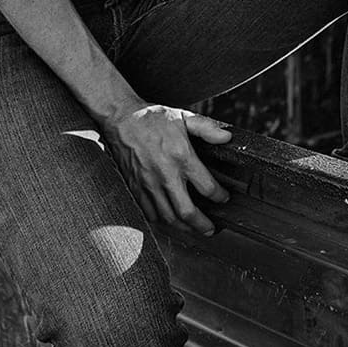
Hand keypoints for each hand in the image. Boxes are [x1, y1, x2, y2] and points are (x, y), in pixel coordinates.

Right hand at [100, 105, 231, 235]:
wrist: (120, 117)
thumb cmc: (151, 118)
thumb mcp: (183, 117)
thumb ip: (206, 128)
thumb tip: (227, 138)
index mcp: (181, 157)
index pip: (207, 188)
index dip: (220, 196)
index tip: (223, 198)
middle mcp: (165, 174)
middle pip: (187, 211)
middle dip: (202, 224)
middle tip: (210, 229)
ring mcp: (148, 182)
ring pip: (167, 216)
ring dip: (183, 227)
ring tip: (192, 229)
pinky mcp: (135, 185)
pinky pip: (148, 211)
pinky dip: (160, 220)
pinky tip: (168, 219)